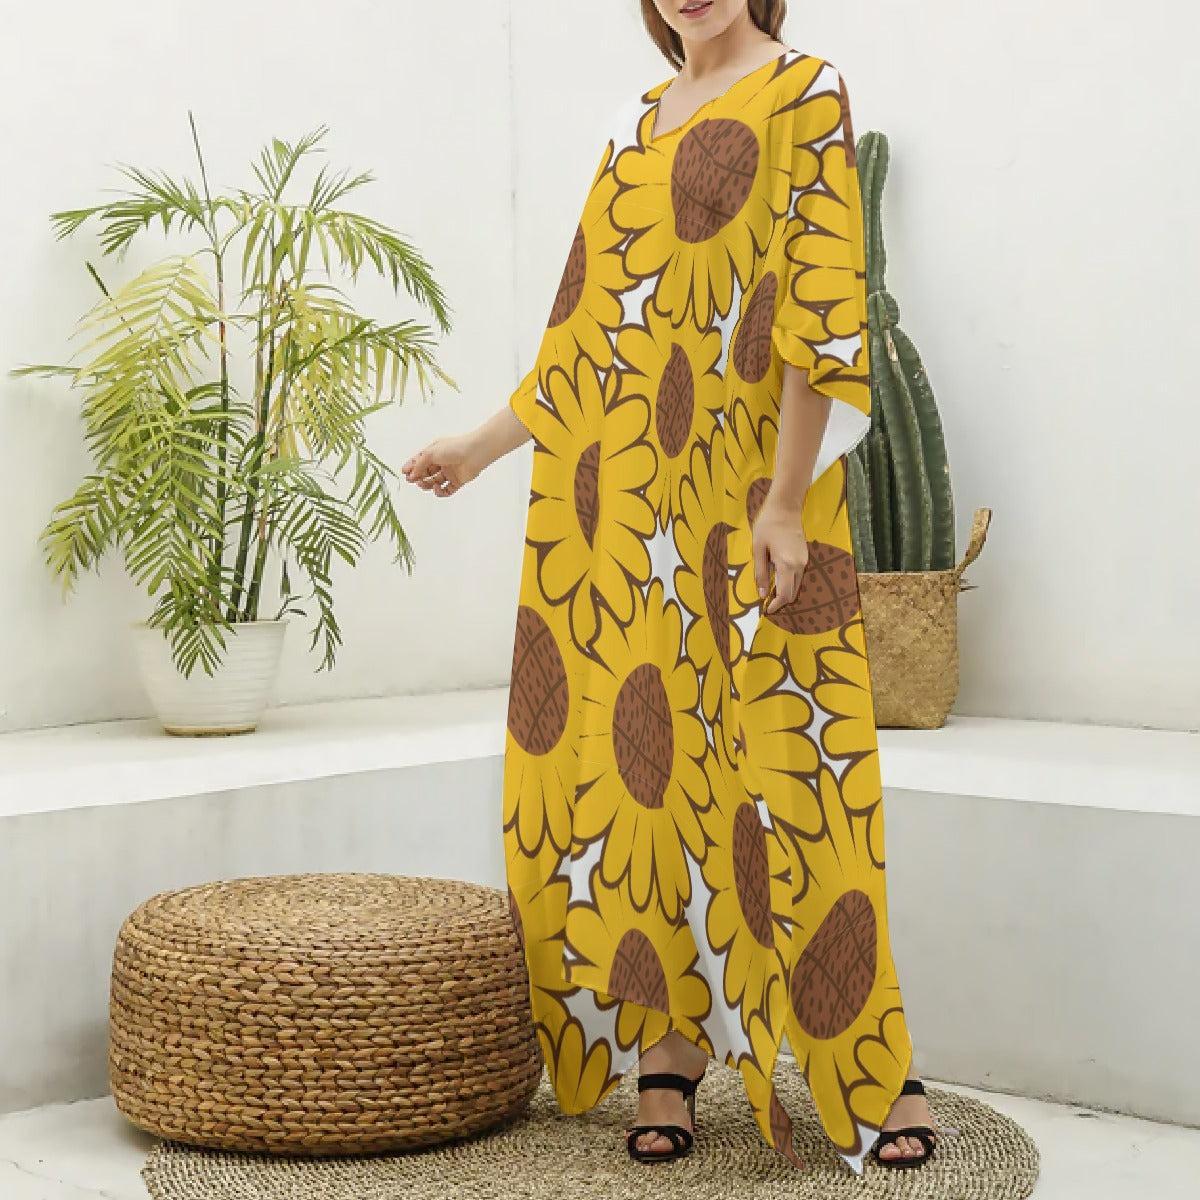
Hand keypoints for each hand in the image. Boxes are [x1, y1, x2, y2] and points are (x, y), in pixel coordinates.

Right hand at [401, 432, 485, 497]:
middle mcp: (442, 462)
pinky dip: (440, 492)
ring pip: (434, 482)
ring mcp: (450, 472)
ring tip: (425, 484)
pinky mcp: (458, 481)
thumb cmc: (454, 448)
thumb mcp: (431, 453)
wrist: (475, 453)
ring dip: (427, 485)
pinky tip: (437, 488)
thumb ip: (419, 465)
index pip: (419, 461)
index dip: (411, 467)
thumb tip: (411, 475)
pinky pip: (447, 490)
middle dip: (418, 477)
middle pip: (426, 472)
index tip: (404, 473)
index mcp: (435, 452)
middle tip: (412, 480)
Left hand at [752, 495, 809, 613]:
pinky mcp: (805, 556)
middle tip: (766, 603)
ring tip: (770, 592)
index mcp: (787, 564)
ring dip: (785, 592)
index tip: (766, 610)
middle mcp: (799, 565)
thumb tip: (762, 594)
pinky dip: (789, 583)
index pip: (785, 594)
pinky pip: (798, 576)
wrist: (785, 507)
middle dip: (780, 601)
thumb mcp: (758, 549)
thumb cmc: (768, 525)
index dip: (776, 605)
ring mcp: (804, 561)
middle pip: (793, 593)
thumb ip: (761, 573)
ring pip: (797, 585)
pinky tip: (777, 579)